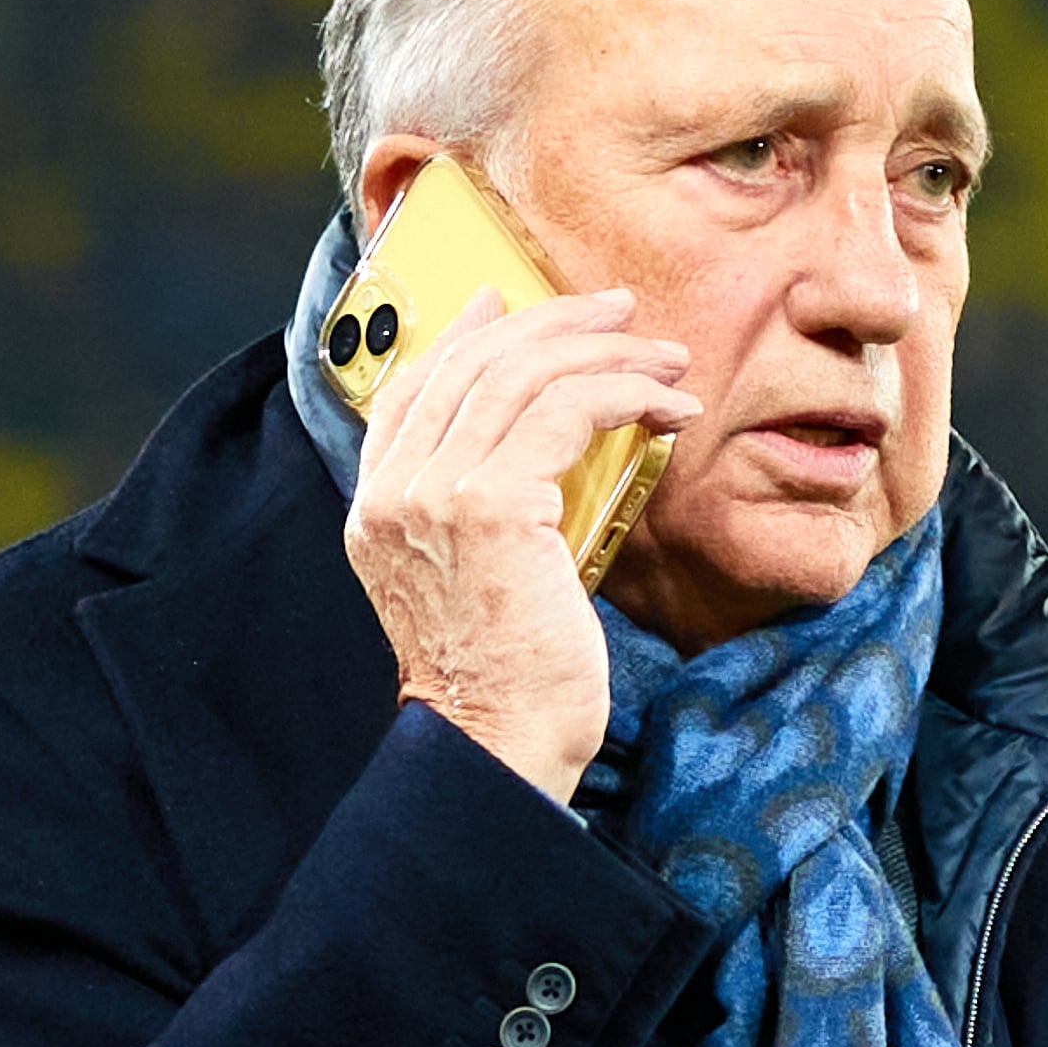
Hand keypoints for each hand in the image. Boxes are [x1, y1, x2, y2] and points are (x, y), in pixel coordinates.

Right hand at [343, 285, 700, 798]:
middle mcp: (394, 493)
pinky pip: (566, 410)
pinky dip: (626, 393)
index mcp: (378, 510)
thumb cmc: (507, 682)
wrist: (498, 744)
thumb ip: (485, 512)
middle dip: (553, 324)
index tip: (511, 302)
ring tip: (667, 358)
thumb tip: (543, 447)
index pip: (411, 389)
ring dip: (607, 353)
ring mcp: (434, 493)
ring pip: (523, 375)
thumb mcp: (479, 581)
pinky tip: (669, 407)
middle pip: (471, 364)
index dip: (464, 334)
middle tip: (620, 311)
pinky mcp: (491, 504)